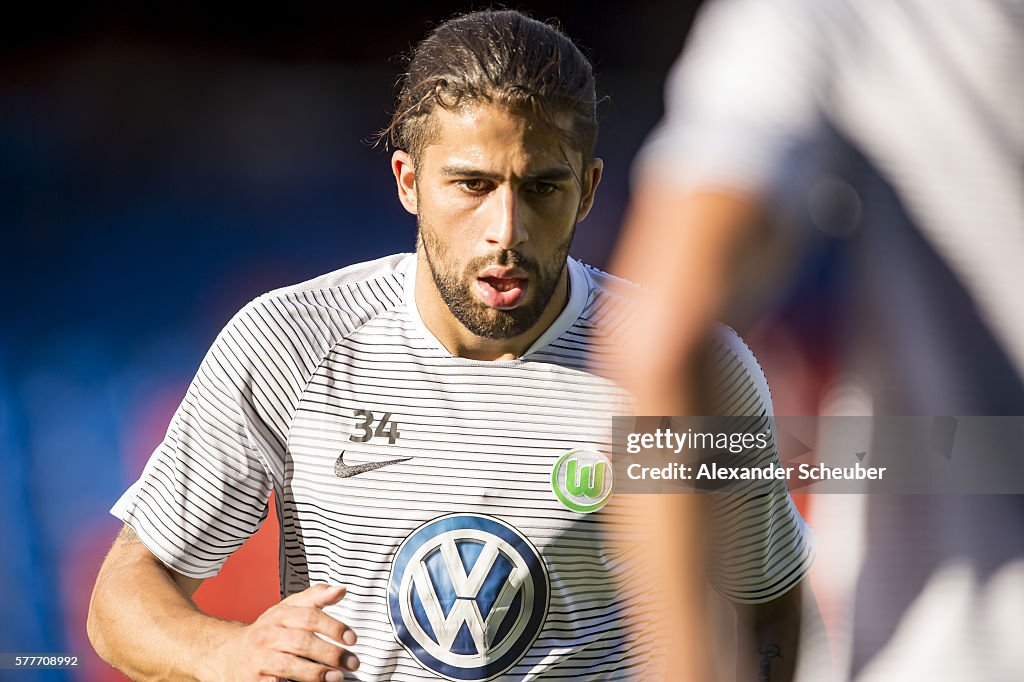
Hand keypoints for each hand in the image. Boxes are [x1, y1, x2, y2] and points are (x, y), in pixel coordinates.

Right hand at [205, 583, 358, 680]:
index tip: (351, 638)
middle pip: (302, 642)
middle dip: (331, 653)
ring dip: (316, 672)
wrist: (227, 655)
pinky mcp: (252, 679)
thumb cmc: (265, 633)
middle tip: (351, 662)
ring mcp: (259, 658)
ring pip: (289, 665)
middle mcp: (268, 635)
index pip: (310, 616)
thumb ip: (314, 599)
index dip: (334, 627)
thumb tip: (339, 590)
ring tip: (336, 677)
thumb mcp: (287, 610)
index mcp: (279, 615)